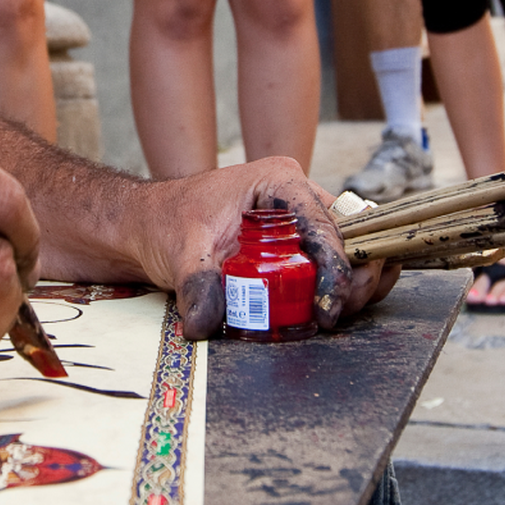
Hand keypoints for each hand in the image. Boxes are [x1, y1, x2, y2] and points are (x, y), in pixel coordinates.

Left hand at [129, 156, 398, 338]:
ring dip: (353, 284)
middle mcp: (299, 195)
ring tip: (337, 314)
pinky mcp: (298, 240)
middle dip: (354, 279)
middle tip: (337, 315)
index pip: (324, 227)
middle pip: (348, 237)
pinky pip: (332, 262)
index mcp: (279, 182)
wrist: (150, 225)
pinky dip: (339, 285)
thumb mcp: (182, 252)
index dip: (334, 271)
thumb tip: (205, 322)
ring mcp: (301, 218)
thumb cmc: (167, 223)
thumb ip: (197, 283)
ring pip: (349, 249)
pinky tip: (333, 308)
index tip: (328, 310)